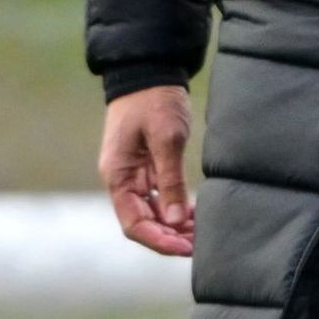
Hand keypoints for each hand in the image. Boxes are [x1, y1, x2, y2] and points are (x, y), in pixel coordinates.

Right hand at [98, 83, 194, 256]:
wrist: (148, 70)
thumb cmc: (153, 100)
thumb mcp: (166, 138)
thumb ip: (170, 181)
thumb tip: (174, 220)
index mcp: (117, 176)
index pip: (134, 224)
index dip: (159, 241)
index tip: (185, 249)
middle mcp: (121, 180)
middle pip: (143, 223)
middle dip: (170, 237)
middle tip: (199, 244)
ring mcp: (133, 175)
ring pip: (152, 213)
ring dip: (174, 226)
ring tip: (200, 233)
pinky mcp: (146, 167)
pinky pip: (159, 197)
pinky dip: (176, 208)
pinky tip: (194, 215)